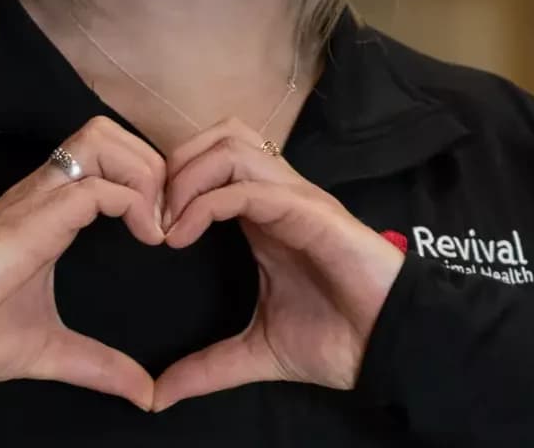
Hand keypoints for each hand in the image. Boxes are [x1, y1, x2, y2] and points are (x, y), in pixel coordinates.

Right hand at [0, 117, 167, 406]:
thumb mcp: (55, 351)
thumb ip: (102, 366)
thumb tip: (145, 395)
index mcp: (50, 212)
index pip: (105, 157)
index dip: (145, 178)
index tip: (166, 231)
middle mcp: (45, 193)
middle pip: (108, 132)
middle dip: (152, 164)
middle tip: (169, 218)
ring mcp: (37, 199)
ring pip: (102, 138)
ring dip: (144, 173)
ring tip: (157, 223)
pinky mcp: (34, 215)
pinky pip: (97, 185)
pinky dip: (135, 202)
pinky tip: (147, 238)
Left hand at [150, 120, 405, 408]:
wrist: (387, 350)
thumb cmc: (338, 341)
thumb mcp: (256, 353)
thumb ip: (207, 366)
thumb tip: (158, 396)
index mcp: (265, 218)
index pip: (213, 161)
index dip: (172, 181)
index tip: (146, 230)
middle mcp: (279, 197)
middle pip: (219, 136)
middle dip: (175, 166)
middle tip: (151, 216)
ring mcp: (297, 199)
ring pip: (232, 146)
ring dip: (188, 176)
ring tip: (167, 223)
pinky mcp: (311, 212)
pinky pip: (249, 187)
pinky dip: (207, 202)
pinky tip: (183, 235)